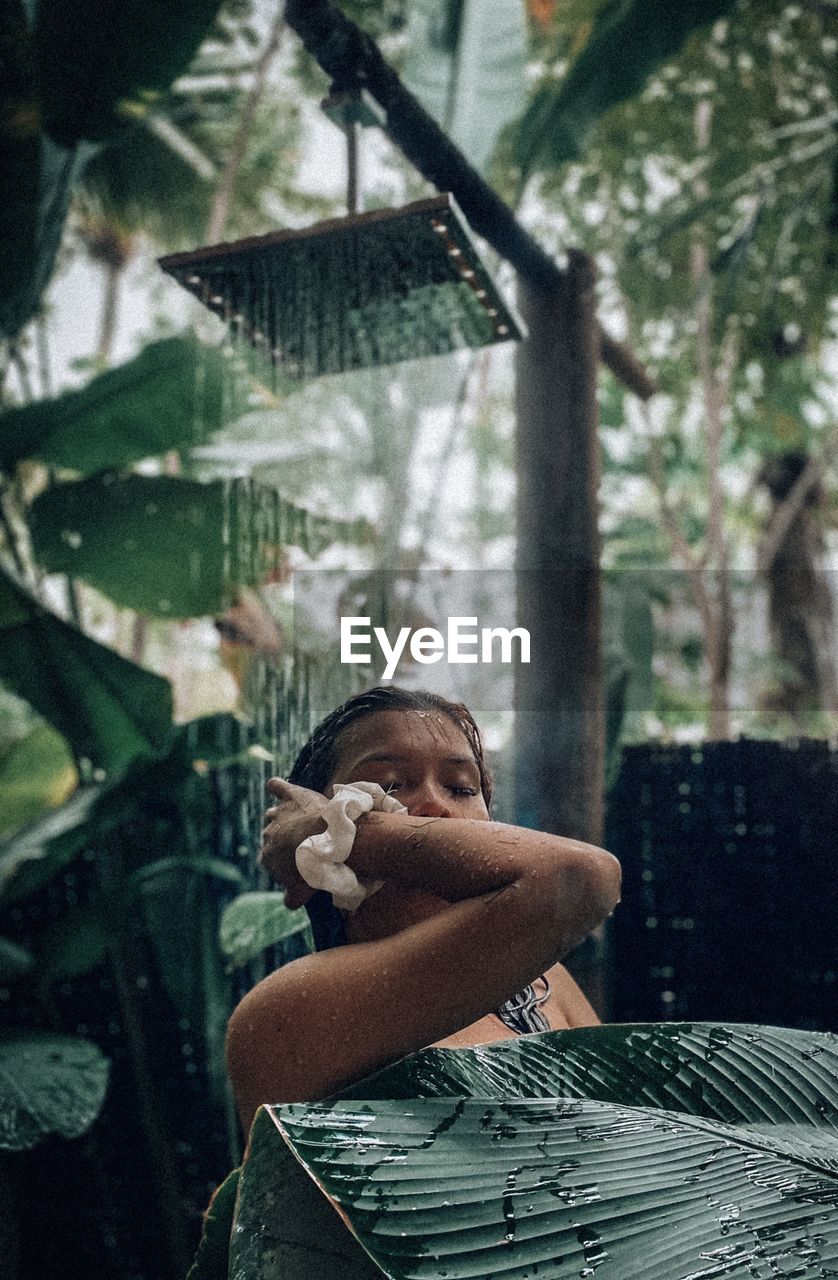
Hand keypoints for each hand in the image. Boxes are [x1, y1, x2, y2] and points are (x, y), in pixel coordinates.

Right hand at [260, 778, 328, 907]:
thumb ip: (292, 897)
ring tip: (301, 821)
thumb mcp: (302, 891)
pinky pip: (278, 787)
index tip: (301, 863)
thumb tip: (289, 903)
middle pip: (274, 836)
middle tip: (306, 843)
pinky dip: (276, 787)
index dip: (286, 862)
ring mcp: (277, 814)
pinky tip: (274, 785)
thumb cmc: (316, 867)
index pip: (272, 861)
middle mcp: (267, 834)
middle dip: (287, 840)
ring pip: (275, 815)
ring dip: (285, 818)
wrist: (329, 841)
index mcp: (267, 858)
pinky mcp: (292, 797)